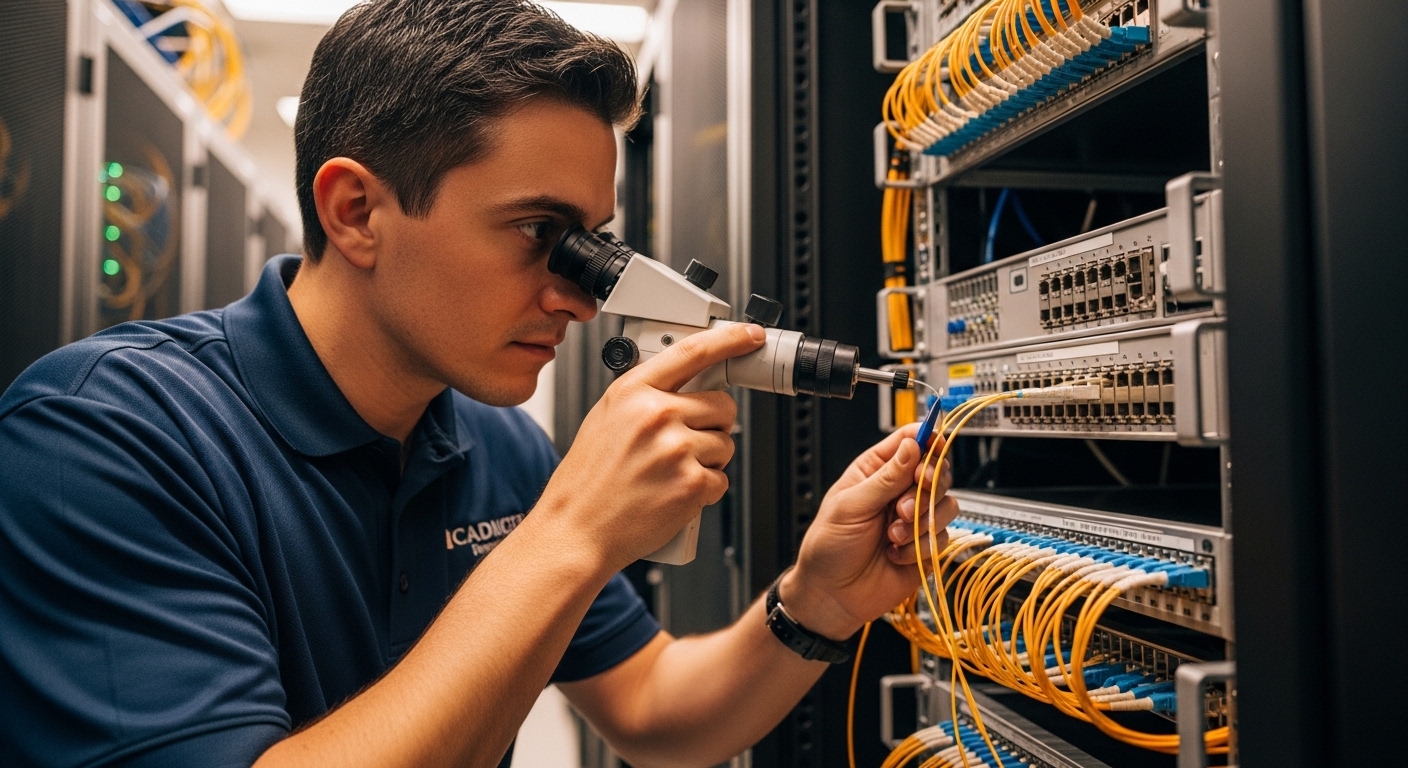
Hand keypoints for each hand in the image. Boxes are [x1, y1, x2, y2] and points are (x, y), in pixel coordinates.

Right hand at [539, 323, 765, 570]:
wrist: (576, 529)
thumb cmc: (588, 481)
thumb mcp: (606, 419)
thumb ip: (647, 396)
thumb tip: (691, 384)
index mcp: (633, 392)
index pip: (692, 352)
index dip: (729, 340)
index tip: (750, 336)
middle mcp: (656, 415)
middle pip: (722, 404)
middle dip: (713, 424)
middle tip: (684, 444)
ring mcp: (675, 449)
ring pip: (726, 443)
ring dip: (708, 460)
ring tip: (669, 473)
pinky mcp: (691, 484)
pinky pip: (721, 479)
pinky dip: (704, 490)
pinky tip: (673, 493)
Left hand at [780, 423, 959, 639]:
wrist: (833, 595)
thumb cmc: (829, 547)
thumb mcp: (851, 506)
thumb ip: (886, 477)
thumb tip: (912, 445)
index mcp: (876, 471)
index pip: (910, 442)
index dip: (927, 440)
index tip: (934, 447)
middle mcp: (899, 490)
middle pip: (936, 470)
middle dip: (926, 488)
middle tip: (904, 507)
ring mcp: (914, 518)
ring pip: (946, 503)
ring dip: (921, 521)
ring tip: (892, 535)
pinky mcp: (925, 544)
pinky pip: (943, 536)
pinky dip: (919, 547)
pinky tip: (895, 554)